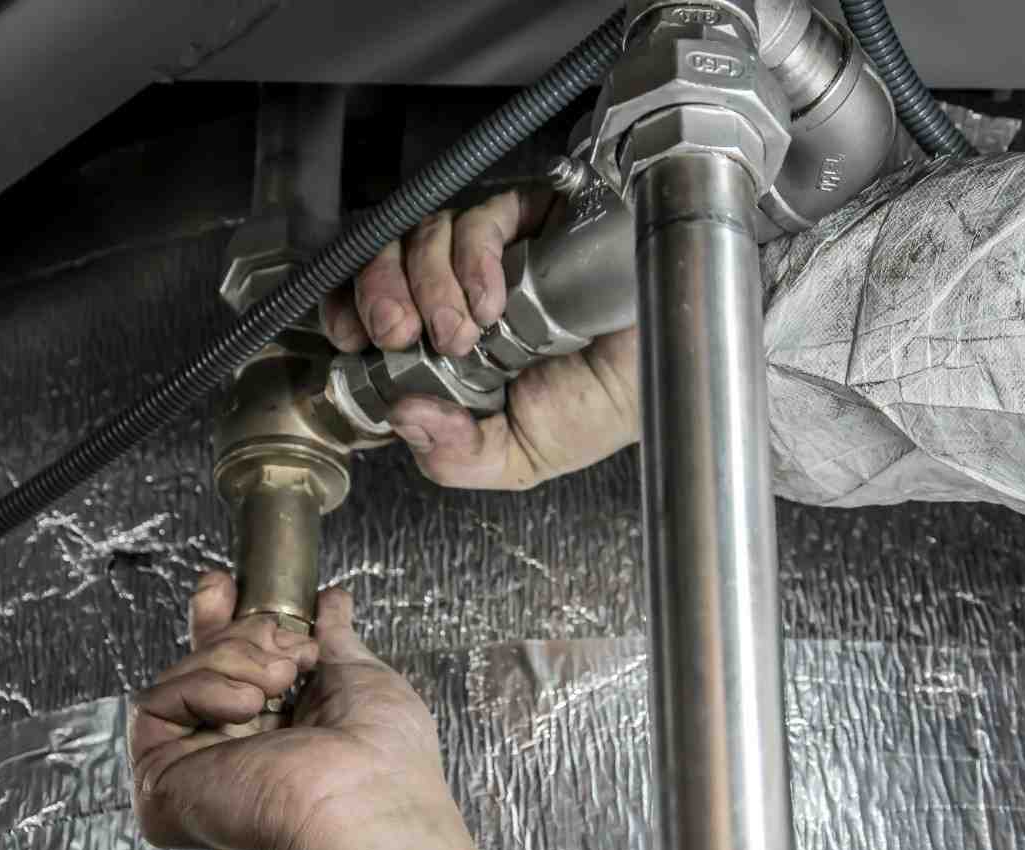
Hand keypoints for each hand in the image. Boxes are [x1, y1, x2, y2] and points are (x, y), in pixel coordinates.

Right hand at [128, 572, 477, 849]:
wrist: (367, 800)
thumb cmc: (384, 757)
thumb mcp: (361, 677)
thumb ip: (335, 639)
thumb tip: (333, 601)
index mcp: (279, 737)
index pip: (231, 671)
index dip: (222, 623)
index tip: (227, 585)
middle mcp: (233, 755)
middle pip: (200, 667)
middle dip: (235, 632)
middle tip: (282, 645)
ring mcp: (195, 770)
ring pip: (181, 677)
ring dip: (235, 659)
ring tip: (280, 682)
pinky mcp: (162, 783)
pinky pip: (155, 705)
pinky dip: (202, 688)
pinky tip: (246, 705)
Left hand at [321, 188, 640, 489]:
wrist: (674, 372)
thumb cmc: (606, 408)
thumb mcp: (518, 457)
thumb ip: (456, 455)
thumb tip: (403, 418)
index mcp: (447, 345)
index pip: (375, 308)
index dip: (350, 309)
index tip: (351, 337)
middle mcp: (462, 293)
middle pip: (386, 259)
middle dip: (378, 293)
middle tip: (400, 332)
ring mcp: (494, 255)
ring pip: (425, 234)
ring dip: (429, 283)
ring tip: (463, 331)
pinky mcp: (531, 220)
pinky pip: (480, 218)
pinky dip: (474, 258)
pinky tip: (495, 299)